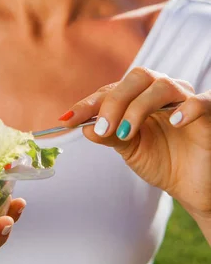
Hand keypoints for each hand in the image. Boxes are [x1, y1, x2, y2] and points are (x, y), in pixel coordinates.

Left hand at [61, 68, 210, 217]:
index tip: (68, 119)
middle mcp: (161, 91)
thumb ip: (109, 135)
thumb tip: (85, 126)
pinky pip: (201, 101)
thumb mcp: (129, 149)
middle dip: (115, 101)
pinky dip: (187, 108)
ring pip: (162, 86)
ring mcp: (186, 99)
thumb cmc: (161, 161)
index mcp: (139, 96)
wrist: (192, 186)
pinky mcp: (209, 113)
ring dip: (139, 107)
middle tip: (103, 127)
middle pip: (137, 77)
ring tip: (126, 133)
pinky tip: (174, 122)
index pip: (112, 89)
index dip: (89, 103)